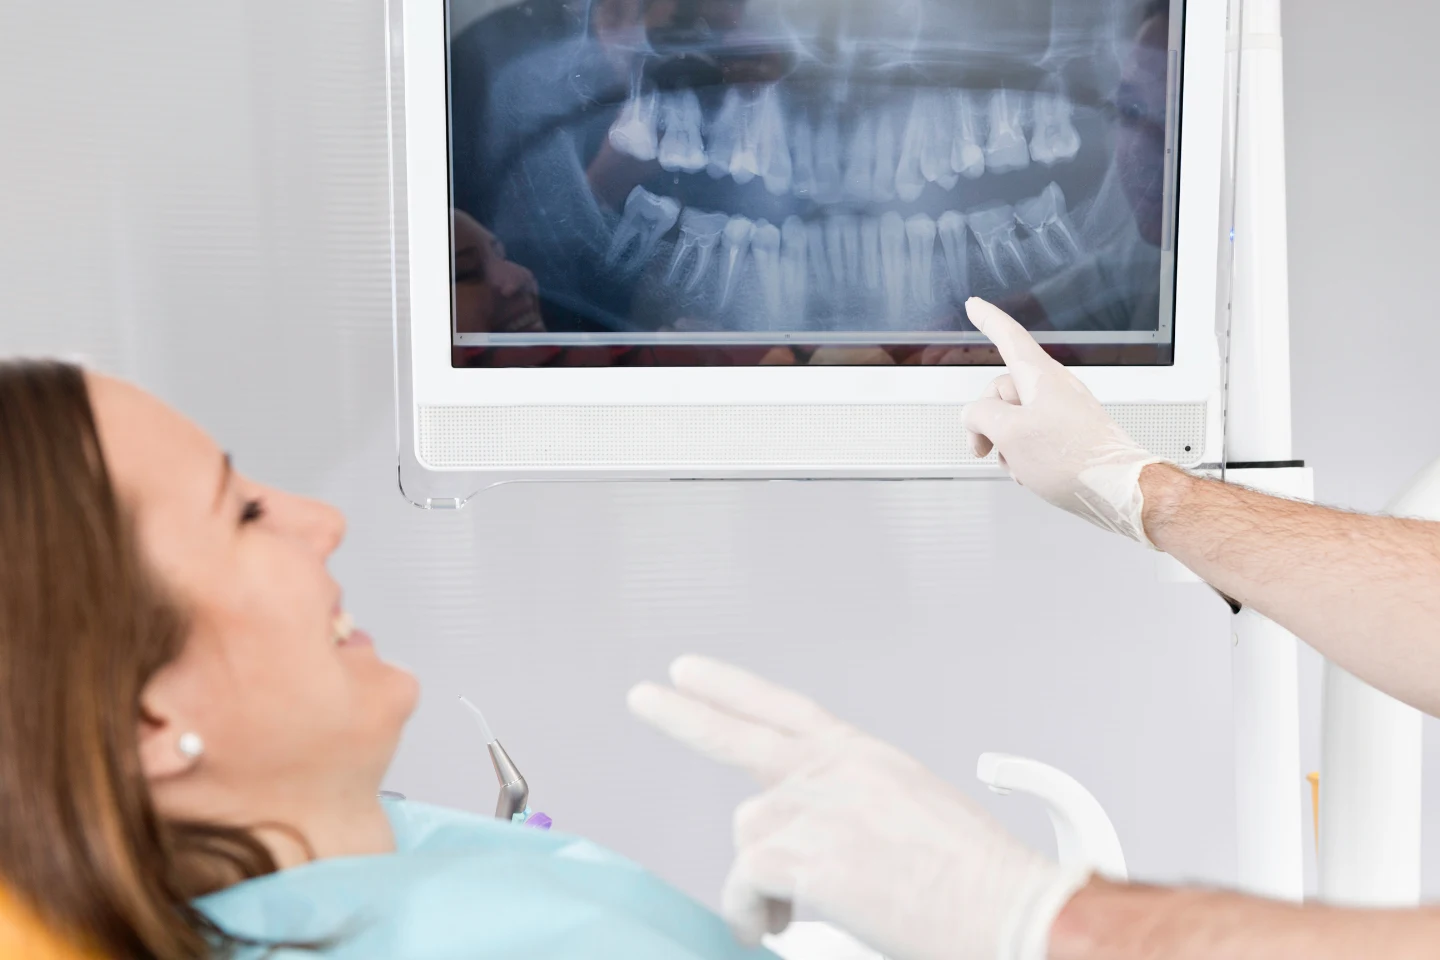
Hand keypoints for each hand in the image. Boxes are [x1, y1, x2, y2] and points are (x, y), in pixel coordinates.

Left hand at [628, 656, 1090, 959]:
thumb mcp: (910, 814)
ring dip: (759, 878)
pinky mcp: (808, 857)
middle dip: (684, 715)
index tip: (690, 673)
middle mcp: (839, 772)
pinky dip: (751, 913)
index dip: (732, 688)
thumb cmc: (976, 878)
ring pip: (748, 836)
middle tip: (644, 696)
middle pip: (740, 739)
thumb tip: (802, 841)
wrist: (1012, 910)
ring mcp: (821, 810)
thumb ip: (846, 809)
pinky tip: (774, 926)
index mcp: (866, 758)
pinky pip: (746, 884)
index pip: (784, 709)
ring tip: (790, 909)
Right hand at [961, 298, 1166, 544]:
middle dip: (985, 418)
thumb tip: (974, 415)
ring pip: (1015, 417)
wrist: (1118, 488)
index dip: (987, 320)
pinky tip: (1030, 471)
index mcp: (1040, 377)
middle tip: (983, 446)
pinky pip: (1033, 434)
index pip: (1008, 336)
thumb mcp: (1009, 434)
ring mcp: (1063, 411)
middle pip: (1003, 389)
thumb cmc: (1075, 459)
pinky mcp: (1070, 434)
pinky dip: (1024, 452)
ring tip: (1017, 463)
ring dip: (1006, 442)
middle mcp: (1053, 388)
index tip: (975, 306)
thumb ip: (980, 415)